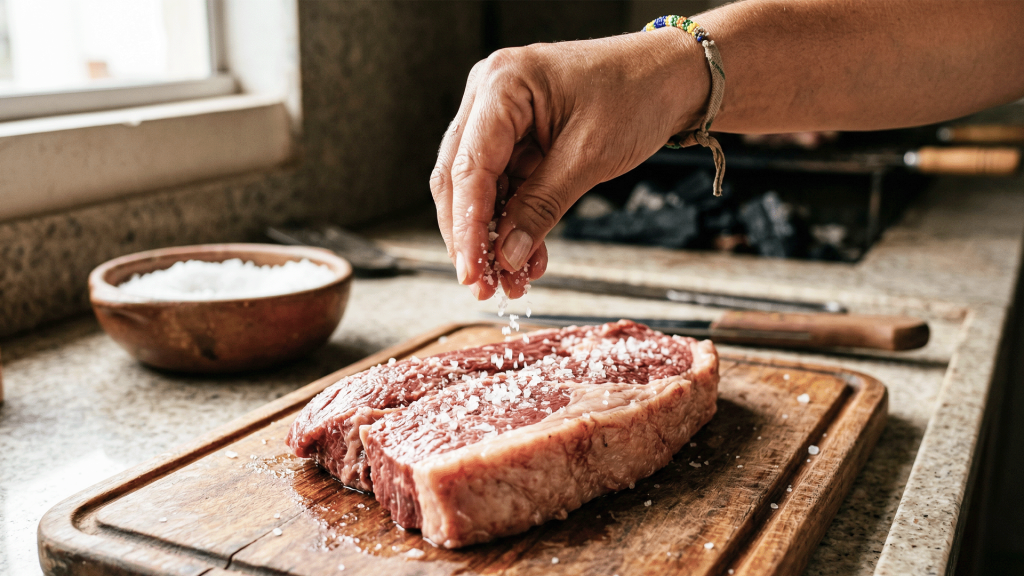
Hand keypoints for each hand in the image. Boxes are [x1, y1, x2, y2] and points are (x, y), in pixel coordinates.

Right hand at [430, 30, 707, 299]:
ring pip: (479, 189)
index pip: (469, 167)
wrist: (671, 77)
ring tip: (510, 281)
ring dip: (493, 237)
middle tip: (483, 285)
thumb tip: (507, 255)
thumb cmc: (637, 94)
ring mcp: (499, 116)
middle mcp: (489, 94)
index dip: (467, 227)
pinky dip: (514, 223)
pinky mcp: (516, 137)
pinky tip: (526, 258)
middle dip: (471, 237)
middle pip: (460, 178)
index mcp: (501, 84)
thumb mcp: (588, 156)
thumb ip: (541, 206)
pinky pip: (504, 188)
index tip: (472, 272)